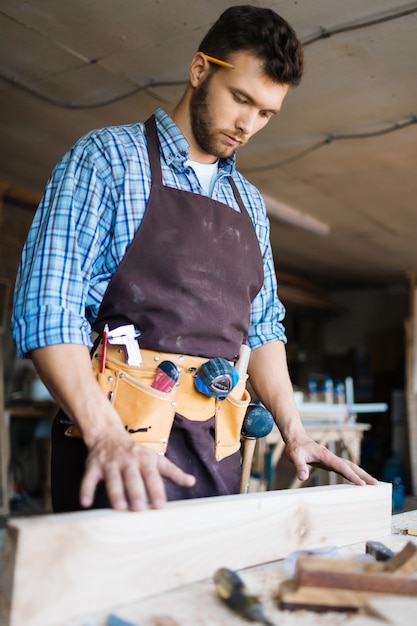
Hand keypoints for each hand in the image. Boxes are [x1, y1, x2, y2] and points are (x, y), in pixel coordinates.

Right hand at [80, 429, 195, 511]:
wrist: (108, 434)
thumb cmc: (136, 452)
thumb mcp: (155, 459)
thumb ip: (173, 472)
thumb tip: (192, 482)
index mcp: (144, 460)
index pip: (152, 475)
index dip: (156, 490)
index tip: (160, 506)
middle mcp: (128, 460)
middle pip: (132, 477)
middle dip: (135, 492)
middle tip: (138, 508)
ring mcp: (110, 463)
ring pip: (112, 478)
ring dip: (115, 492)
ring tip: (118, 507)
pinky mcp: (94, 466)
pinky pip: (89, 478)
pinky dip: (86, 490)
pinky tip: (86, 503)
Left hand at [284, 433, 377, 485]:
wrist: (296, 439)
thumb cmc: (295, 447)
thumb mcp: (294, 456)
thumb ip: (299, 466)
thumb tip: (303, 477)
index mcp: (326, 456)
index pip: (342, 466)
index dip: (352, 475)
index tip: (362, 484)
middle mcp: (332, 457)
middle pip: (352, 466)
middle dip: (364, 475)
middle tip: (377, 484)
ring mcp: (332, 460)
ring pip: (350, 467)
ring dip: (362, 475)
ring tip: (373, 484)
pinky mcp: (330, 463)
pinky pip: (345, 469)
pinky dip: (353, 475)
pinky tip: (357, 481)